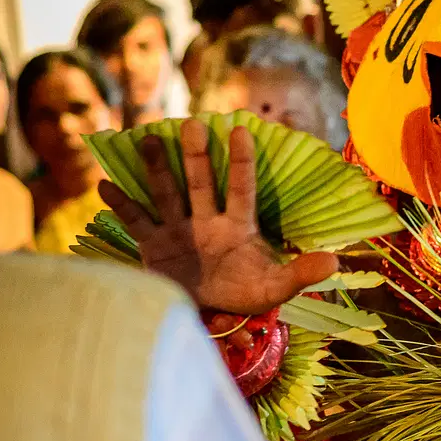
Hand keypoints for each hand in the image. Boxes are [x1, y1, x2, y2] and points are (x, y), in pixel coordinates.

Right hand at [99, 118, 337, 314]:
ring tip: (149, 139)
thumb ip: (301, 273)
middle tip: (193, 124)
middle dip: (195, 157)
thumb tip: (336, 262)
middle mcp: (205, 221)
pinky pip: (135, 222)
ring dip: (157, 169)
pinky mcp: (152, 247)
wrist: (210, 316)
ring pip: (166, 194)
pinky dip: (121, 205)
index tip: (241, 129)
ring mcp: (177, 231)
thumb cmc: (244, 293)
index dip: (241, 162)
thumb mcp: (274, 288)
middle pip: (200, 183)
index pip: (241, 188)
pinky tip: (105, 184)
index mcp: (237, 226)